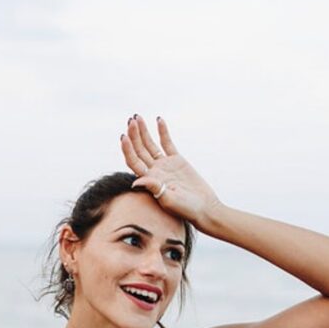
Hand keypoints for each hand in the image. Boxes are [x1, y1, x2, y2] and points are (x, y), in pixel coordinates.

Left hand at [121, 115, 221, 229]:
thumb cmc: (186, 209)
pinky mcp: (176, 161)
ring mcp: (164, 165)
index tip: (124, 136)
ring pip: (150, 145)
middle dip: (134, 135)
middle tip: (131, 120)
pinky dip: (163, 132)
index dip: (128, 149)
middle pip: (139, 150)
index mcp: (149, 180)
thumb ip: (154, 189)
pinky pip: (167, 143)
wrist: (204, 208)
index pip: (133, 161)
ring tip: (137, 117)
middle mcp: (153, 171)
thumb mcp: (169, 200)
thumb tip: (135, 182)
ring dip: (143, 131)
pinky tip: (158, 119)